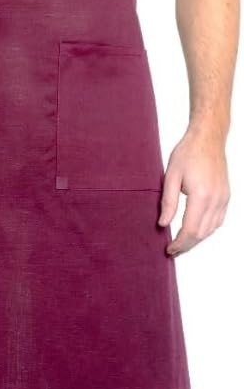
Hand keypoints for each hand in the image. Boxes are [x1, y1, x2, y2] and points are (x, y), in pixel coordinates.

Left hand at [157, 126, 230, 255]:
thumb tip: (163, 224)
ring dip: (196, 239)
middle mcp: (216, 200)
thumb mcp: (171, 175)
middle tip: (172, 250)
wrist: (208, 138)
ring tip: (181, 242)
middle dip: (186, 245)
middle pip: (202, 234)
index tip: (169, 249)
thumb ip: (168, 202)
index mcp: (201, 195)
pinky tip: (195, 230)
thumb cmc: (188, 152)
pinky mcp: (226, 196)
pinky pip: (218, 220)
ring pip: (211, 230)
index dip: (179, 243)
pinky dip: (206, 230)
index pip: (190, 230)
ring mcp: (223, 199)